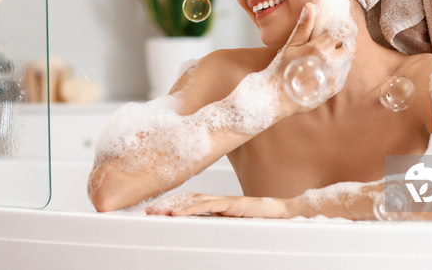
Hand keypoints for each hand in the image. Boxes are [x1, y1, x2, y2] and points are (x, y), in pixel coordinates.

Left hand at [145, 192, 293, 218]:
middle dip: (166, 204)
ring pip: (194, 200)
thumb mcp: (235, 223)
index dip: (172, 203)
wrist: (284, 213)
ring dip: (173, 206)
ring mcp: (225, 200)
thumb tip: (203, 233)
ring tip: (157, 213)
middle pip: (187, 198)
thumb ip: (219, 223)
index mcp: (218, 203)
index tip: (155, 210)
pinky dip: (191, 209)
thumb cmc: (262, 220)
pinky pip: (208, 206)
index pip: (190, 200)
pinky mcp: (233, 204)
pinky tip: (178, 214)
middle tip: (147, 212)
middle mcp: (219, 199)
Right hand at [271, 3, 357, 114]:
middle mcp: (328, 64)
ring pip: (347, 64)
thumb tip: (311, 6)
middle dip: (348, 45)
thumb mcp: (290, 45)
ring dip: (341, 59)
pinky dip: (335, 73)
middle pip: (352, 49)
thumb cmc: (281, 69)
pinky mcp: (331, 90)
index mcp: (319, 49)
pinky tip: (323, 72)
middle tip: (339, 44)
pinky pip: (340, 78)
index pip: (344, 33)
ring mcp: (331, 78)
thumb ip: (303, 27)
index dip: (347, 29)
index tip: (345, 28)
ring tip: (326, 59)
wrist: (276, 96)